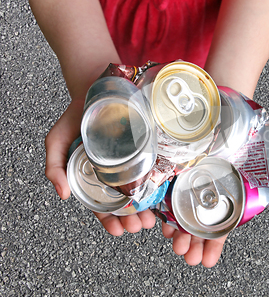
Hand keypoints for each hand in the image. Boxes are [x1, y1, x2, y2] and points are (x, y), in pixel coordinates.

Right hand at [45, 99, 155, 234]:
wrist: (97, 89)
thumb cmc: (76, 117)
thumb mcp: (57, 140)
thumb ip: (54, 166)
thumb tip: (62, 194)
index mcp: (94, 176)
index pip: (101, 205)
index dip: (109, 220)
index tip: (118, 230)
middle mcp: (115, 172)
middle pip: (125, 202)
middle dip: (131, 218)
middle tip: (138, 225)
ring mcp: (133, 162)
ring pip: (142, 191)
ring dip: (147, 208)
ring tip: (151, 218)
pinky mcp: (147, 150)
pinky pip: (155, 170)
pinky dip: (159, 185)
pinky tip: (163, 196)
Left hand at [161, 143, 268, 266]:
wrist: (230, 108)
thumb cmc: (249, 133)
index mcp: (226, 195)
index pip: (219, 225)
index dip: (213, 245)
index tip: (207, 260)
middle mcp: (207, 190)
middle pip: (196, 224)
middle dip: (191, 244)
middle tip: (188, 256)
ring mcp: (189, 180)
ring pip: (179, 212)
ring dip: (176, 232)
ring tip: (175, 244)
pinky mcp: (175, 167)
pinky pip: (165, 191)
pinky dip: (161, 209)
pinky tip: (160, 222)